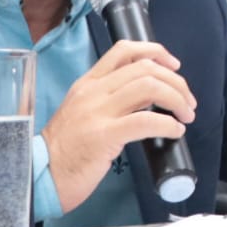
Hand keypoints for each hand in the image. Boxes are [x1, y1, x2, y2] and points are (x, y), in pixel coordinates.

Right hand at [42, 40, 196, 213]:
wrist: (37, 175)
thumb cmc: (64, 150)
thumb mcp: (82, 113)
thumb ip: (109, 100)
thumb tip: (148, 97)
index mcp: (88, 83)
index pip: (124, 50)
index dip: (156, 51)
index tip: (174, 65)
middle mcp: (93, 92)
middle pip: (145, 68)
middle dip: (176, 82)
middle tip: (188, 101)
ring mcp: (97, 112)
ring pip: (149, 88)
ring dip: (177, 99)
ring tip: (186, 116)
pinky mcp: (104, 136)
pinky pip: (146, 120)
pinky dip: (168, 123)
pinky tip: (175, 131)